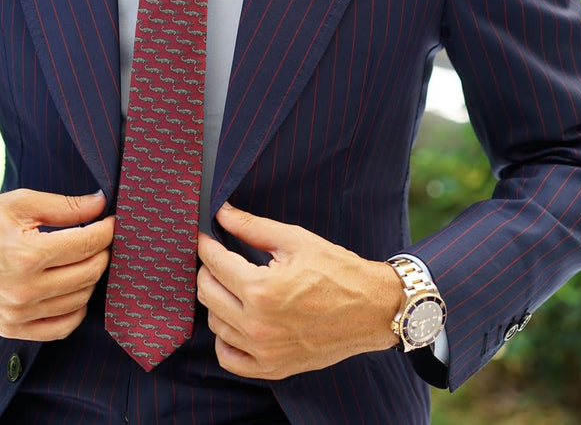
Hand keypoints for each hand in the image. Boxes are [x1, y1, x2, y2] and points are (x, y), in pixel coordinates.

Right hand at [0, 188, 113, 340]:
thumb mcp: (19, 203)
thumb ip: (63, 206)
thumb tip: (101, 205)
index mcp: (27, 254)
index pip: (86, 244)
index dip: (106, 230)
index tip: (111, 221)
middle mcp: (24, 289)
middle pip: (88, 274)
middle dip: (102, 253)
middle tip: (100, 239)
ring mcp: (18, 314)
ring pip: (79, 301)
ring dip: (91, 279)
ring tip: (86, 259)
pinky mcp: (11, 329)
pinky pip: (61, 328)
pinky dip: (76, 310)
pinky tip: (74, 290)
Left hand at [196, 202, 402, 379]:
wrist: (374, 309)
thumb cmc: (339, 271)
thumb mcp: (296, 240)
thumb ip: (252, 227)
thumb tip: (221, 212)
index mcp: (262, 290)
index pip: (214, 263)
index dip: (206, 244)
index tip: (206, 236)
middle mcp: (258, 325)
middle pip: (208, 293)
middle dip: (208, 270)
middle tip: (219, 258)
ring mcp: (264, 351)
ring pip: (215, 324)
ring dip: (217, 301)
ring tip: (233, 286)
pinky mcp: (273, 368)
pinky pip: (229, 359)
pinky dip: (225, 341)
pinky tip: (234, 322)